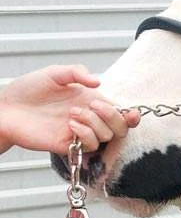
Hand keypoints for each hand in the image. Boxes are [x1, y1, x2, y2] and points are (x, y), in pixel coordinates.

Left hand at [0, 65, 138, 154]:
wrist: (6, 109)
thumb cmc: (28, 90)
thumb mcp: (53, 73)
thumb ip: (76, 72)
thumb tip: (98, 82)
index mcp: (91, 102)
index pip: (120, 112)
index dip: (131, 116)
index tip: (131, 113)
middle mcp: (90, 119)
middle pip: (120, 128)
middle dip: (113, 116)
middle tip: (94, 105)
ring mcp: (80, 133)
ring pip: (107, 136)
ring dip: (94, 122)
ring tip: (72, 113)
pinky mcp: (70, 145)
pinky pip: (91, 145)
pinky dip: (86, 133)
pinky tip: (70, 124)